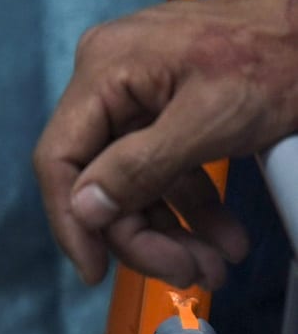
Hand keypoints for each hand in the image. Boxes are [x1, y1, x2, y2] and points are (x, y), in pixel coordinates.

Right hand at [34, 0, 297, 287]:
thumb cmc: (273, 61)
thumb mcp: (208, 121)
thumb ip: (140, 167)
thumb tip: (84, 209)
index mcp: (103, 72)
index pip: (60, 157)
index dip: (72, 220)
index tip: (96, 270)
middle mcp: (109, 80)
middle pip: (103, 177)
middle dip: (144, 234)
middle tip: (187, 273)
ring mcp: (139, 92)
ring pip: (137, 178)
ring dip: (173, 229)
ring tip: (213, 265)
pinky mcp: (168, 103)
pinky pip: (165, 162)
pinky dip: (193, 204)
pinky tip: (222, 236)